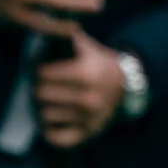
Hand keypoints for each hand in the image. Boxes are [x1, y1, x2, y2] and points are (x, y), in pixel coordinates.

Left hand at [36, 33, 125, 148]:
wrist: (128, 84)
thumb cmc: (99, 61)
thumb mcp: (86, 45)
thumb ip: (64, 37)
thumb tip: (41, 28)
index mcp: (87, 72)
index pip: (43, 73)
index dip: (38, 68)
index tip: (40, 68)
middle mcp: (89, 98)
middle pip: (41, 94)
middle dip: (39, 88)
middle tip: (42, 85)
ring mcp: (89, 118)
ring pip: (45, 116)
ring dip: (43, 108)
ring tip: (49, 101)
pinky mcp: (89, 134)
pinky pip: (56, 138)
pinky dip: (50, 131)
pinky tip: (52, 121)